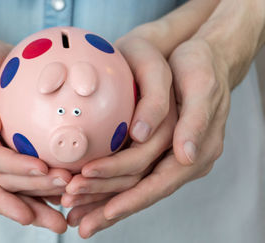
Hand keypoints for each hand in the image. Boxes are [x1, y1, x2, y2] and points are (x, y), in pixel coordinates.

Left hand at [64, 34, 232, 237]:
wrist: (200, 60)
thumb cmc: (200, 68)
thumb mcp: (201, 85)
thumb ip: (195, 121)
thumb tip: (185, 156)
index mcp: (197, 152)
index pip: (156, 182)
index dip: (127, 194)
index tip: (92, 192)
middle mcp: (182, 162)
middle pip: (139, 191)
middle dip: (105, 202)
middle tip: (72, 209)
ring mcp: (167, 158)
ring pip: (131, 187)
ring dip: (101, 201)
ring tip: (72, 212)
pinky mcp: (155, 151)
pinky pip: (130, 174)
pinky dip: (107, 185)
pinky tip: (84, 192)